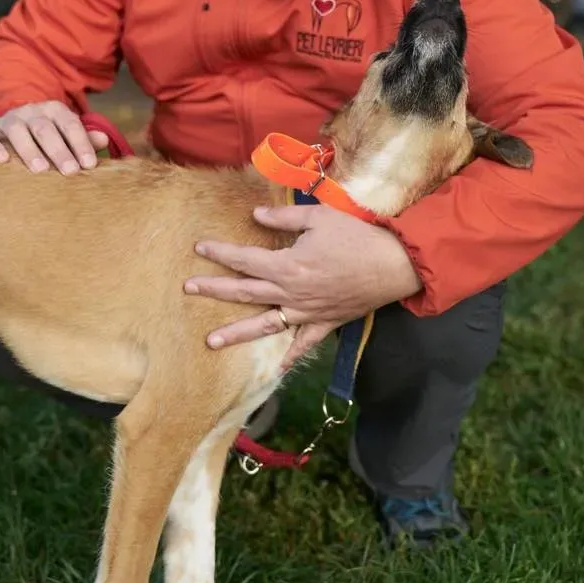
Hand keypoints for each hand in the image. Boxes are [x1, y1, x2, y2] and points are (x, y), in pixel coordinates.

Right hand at [0, 101, 108, 174]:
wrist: (15, 122)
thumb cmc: (51, 137)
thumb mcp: (68, 134)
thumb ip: (85, 139)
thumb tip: (104, 140)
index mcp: (55, 111)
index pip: (70, 125)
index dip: (80, 144)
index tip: (89, 165)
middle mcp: (32, 112)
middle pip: (45, 129)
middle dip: (59, 150)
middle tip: (71, 171)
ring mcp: (9, 119)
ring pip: (18, 130)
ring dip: (29, 149)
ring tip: (40, 170)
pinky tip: (1, 160)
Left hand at [184, 203, 421, 370]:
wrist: (395, 264)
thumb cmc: (358, 236)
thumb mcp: (320, 218)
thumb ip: (284, 219)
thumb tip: (255, 216)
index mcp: (288, 266)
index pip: (244, 260)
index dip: (220, 253)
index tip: (199, 248)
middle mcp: (291, 294)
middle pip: (245, 293)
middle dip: (214, 290)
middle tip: (189, 289)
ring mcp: (307, 313)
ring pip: (265, 325)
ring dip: (237, 333)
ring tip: (211, 342)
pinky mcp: (326, 323)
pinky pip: (304, 343)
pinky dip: (291, 355)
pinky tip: (277, 367)